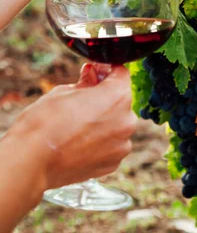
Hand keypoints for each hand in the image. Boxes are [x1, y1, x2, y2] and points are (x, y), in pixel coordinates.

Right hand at [4, 64, 135, 189]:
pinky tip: (79, 142)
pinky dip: (100, 142)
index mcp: (118, 96)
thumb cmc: (45, 122)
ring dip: (104, 121)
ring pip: (117, 125)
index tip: (94, 73)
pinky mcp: (112, 164)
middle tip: (83, 98)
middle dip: (105, 97)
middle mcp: (127, 120)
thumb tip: (92, 77)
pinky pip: (111, 146)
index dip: (106, 70)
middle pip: (120, 101)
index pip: (121, 74)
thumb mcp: (65, 90)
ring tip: (78, 124)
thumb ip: (86, 83)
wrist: (31, 160)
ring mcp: (121, 145)